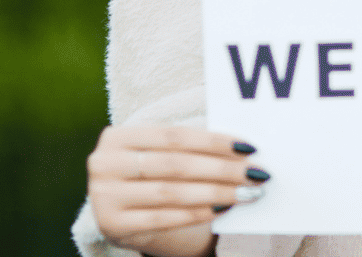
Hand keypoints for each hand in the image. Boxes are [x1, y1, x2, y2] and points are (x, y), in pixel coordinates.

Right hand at [87, 125, 267, 256]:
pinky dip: (198, 213)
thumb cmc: (150, 172)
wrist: (118, 211)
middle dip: (222, 169)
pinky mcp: (113, 225)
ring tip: (247, 192)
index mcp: (116, 137)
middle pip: (176, 164)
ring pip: (172, 192)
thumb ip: (189, 148)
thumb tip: (243, 150)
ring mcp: (104, 197)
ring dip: (217, 193)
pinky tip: (223, 209)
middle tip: (256, 174)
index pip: (174, 136)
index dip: (214, 141)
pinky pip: (165, 218)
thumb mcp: (158, 153)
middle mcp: (105, 164)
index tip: (249, 148)